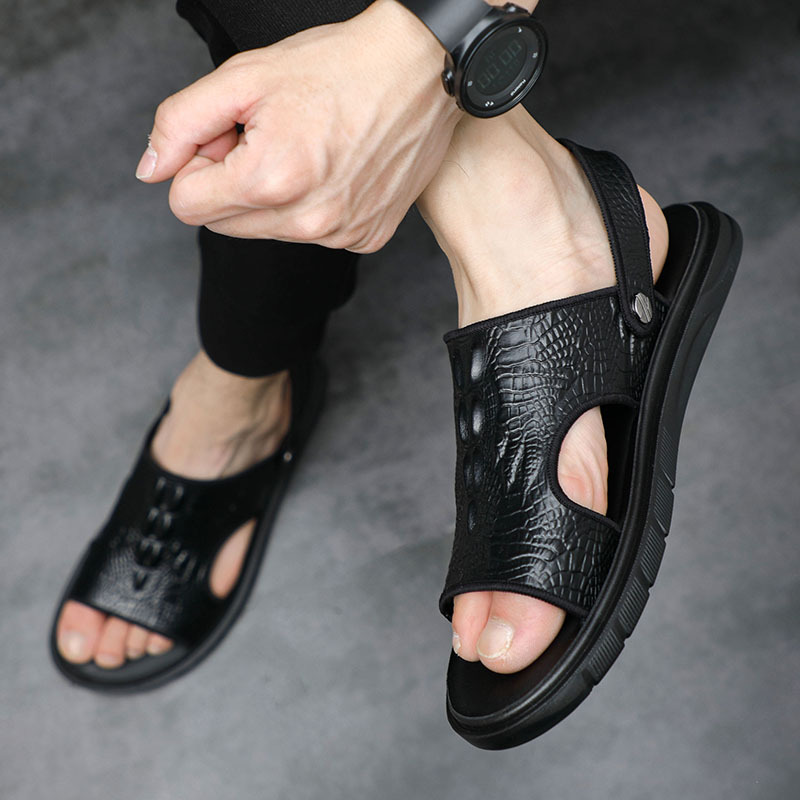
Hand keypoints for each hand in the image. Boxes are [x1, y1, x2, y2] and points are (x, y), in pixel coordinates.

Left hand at [136, 0, 461, 252]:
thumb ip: (180, 123)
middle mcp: (307, 221)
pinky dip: (312, 205)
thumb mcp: (243, 77)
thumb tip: (150, 170)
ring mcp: (341, 234)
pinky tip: (335, 168)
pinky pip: (312, 234)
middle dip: (232, 181)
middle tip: (270, 137)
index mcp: (270, 181)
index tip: (229, 134)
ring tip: (307, 148)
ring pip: (266, 232)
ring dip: (271, 195)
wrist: (421, 71)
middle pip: (223, 224)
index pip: (185, 204)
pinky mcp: (366, 237)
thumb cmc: (339, 66)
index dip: (198, 163)